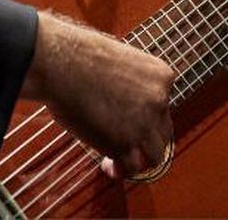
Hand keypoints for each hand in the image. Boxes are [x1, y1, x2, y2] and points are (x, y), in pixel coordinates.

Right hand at [21, 10, 175, 177]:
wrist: (63, 63)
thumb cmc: (82, 57)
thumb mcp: (124, 61)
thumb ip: (133, 83)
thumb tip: (125, 100)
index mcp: (163, 76)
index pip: (164, 104)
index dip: (146, 115)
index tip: (129, 119)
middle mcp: (160, 100)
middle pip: (163, 131)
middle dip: (145, 138)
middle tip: (126, 142)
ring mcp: (144, 124)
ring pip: (155, 155)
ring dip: (139, 160)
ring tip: (120, 160)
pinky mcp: (122, 144)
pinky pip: (131, 168)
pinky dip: (120, 171)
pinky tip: (108, 166)